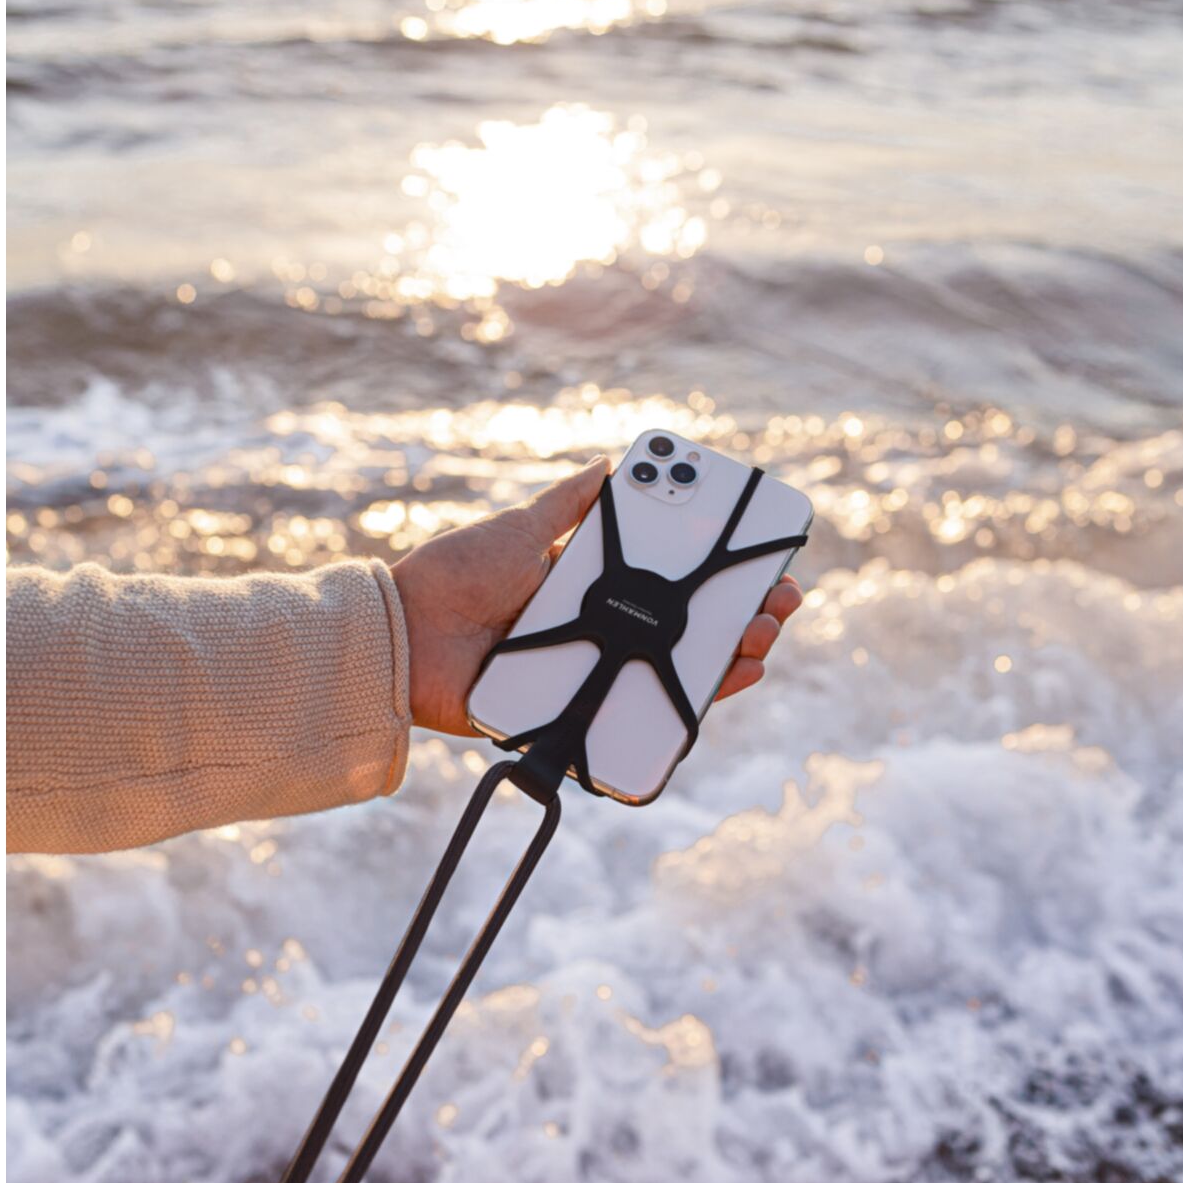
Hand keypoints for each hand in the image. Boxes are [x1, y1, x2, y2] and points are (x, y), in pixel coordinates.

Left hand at [390, 458, 805, 735]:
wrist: (404, 638)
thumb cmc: (457, 578)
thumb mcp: (520, 528)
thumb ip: (567, 504)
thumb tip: (614, 464)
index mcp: (591, 591)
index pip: (671, 586)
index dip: (719, 579)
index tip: (761, 565)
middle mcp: (601, 636)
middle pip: (688, 633)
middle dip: (742, 618)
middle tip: (778, 603)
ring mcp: (594, 677)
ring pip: (677, 675)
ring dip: (730, 660)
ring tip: (759, 640)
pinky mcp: (577, 715)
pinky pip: (640, 719)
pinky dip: (686, 708)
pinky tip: (724, 684)